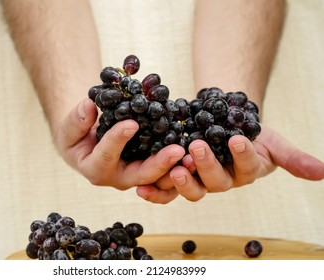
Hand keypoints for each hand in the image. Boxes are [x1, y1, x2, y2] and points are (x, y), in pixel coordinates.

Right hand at [55, 98, 185, 189]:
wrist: (87, 143)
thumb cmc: (76, 136)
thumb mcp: (69, 128)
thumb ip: (77, 119)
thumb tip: (89, 104)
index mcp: (96, 169)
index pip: (106, 156)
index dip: (117, 140)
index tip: (130, 123)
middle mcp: (119, 178)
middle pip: (141, 176)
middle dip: (160, 164)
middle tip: (177, 150)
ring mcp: (137, 176)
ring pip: (159, 179)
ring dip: (177, 169)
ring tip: (193, 155)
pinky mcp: (150, 170)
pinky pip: (167, 172)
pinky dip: (181, 164)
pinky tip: (194, 148)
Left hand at [136, 125, 323, 202]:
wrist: (220, 121)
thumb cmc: (247, 130)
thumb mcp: (271, 140)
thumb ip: (293, 157)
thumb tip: (323, 173)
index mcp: (244, 172)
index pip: (247, 167)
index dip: (243, 156)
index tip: (237, 139)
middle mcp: (221, 181)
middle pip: (215, 181)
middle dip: (206, 166)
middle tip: (197, 148)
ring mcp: (197, 181)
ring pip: (191, 188)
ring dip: (180, 181)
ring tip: (172, 167)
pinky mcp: (175, 176)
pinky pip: (165, 189)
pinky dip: (155, 191)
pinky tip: (142, 189)